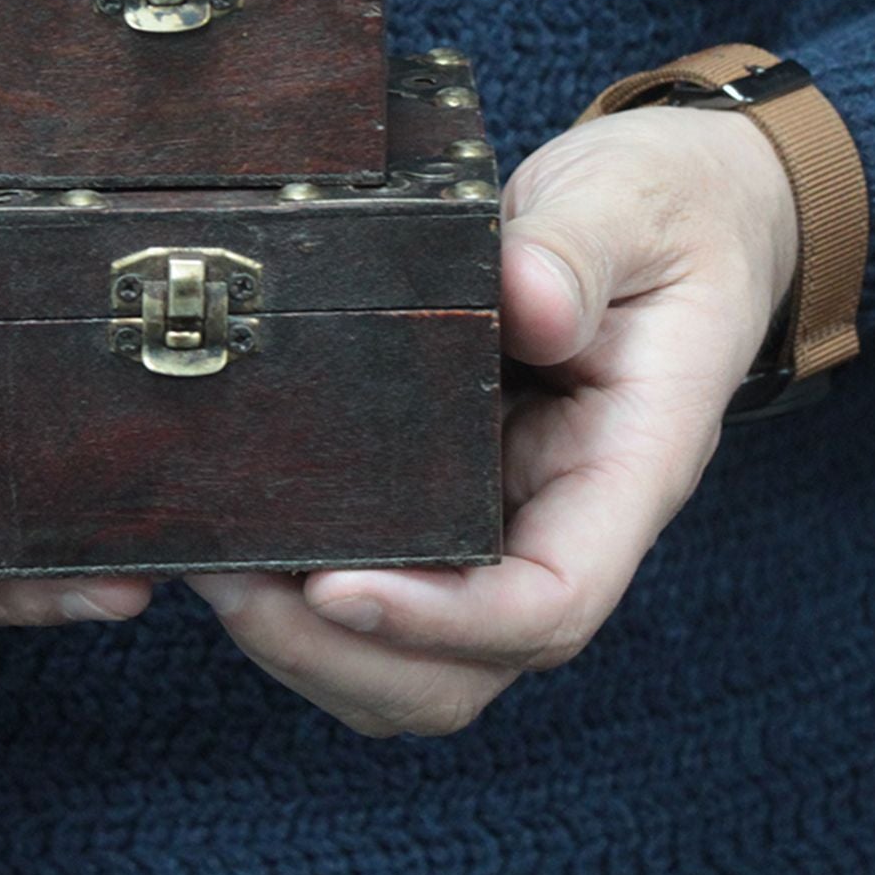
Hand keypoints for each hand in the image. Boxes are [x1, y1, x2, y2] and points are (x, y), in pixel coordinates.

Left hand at [188, 106, 797, 735]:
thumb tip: (525, 299)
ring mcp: (498, 520)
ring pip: (411, 661)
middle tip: (229, 581)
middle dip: (339, 653)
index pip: (551, 601)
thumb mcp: (629, 206)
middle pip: (464, 668)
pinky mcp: (443, 498)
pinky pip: (378, 591)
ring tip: (209, 565)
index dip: (444, 621)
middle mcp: (559, 521)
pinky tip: (227, 538)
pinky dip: (296, 601)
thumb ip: (580, 249)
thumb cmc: (657, 214)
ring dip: (305, 644)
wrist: (665, 216)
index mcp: (625, 469)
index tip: (334, 587)